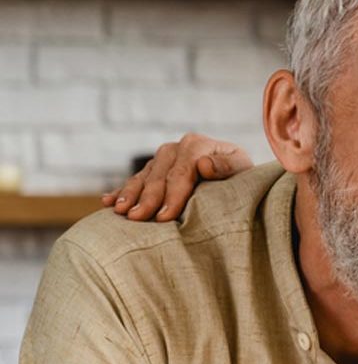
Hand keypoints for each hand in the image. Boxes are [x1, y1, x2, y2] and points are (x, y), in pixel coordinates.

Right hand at [102, 133, 252, 221]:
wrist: (237, 171)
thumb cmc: (242, 175)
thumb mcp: (242, 168)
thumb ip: (226, 167)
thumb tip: (203, 165)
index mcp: (196, 145)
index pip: (181, 173)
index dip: (172, 195)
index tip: (164, 216)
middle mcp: (176, 148)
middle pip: (159, 176)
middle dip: (147, 198)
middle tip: (137, 219)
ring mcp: (163, 158)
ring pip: (143, 177)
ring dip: (130, 194)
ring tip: (120, 212)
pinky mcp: (155, 169)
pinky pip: (136, 180)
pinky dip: (122, 191)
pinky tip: (108, 202)